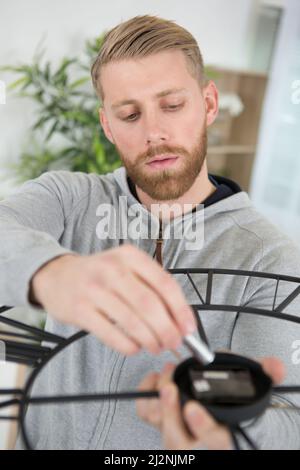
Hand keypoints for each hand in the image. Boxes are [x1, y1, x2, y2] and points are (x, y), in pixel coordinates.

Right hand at [30, 244, 196, 354]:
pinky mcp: (80, 310)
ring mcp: (94, 289)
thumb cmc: (99, 274)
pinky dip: (128, 345)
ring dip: (150, 340)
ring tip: (156, 346)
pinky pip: (111, 334)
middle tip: (174, 343)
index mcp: (130, 256)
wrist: (57, 275)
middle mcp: (112, 269)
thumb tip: (179, 320)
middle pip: (149, 305)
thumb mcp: (126, 268)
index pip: (164, 284)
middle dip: (167, 330)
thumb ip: (152, 289)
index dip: (181, 310)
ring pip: (132, 321)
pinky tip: (134, 347)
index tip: (188, 328)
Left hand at [137, 357, 284, 449]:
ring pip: (160, 427)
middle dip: (170, 412)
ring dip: (157, 401)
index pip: (213, 438)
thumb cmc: (235, 402)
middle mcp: (197, 438)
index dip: (202, 426)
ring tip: (164, 375)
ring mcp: (178, 431)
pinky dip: (146, 395)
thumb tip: (275, 366)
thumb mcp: (253, 386)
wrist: (223, 412)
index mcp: (223, 433)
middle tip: (169, 387)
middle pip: (178, 438)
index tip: (193, 408)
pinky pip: (146, 413)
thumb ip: (265, 375)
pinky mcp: (162, 419)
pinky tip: (155, 378)